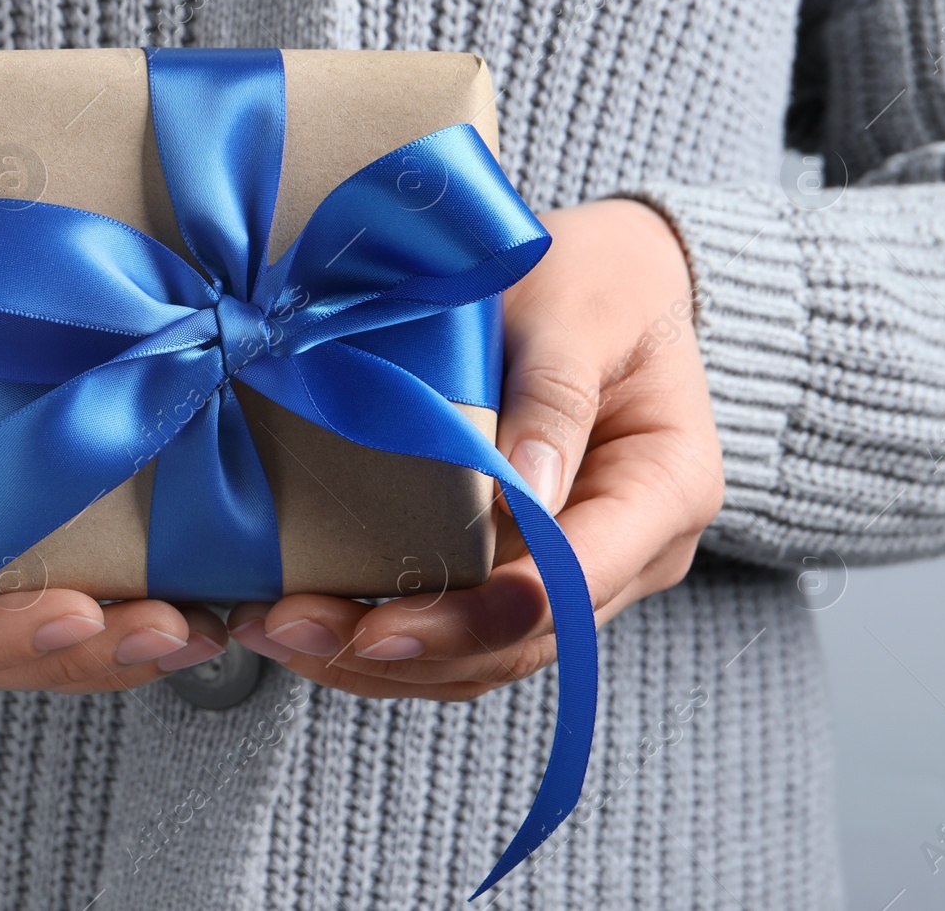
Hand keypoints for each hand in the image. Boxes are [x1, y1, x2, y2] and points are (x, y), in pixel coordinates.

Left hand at [225, 199, 723, 701]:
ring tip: (280, 633)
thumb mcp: (578, 309)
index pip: (573, 585)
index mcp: (664, 489)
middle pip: (519, 640)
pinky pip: (463, 628)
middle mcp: (634, 553)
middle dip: (405, 650)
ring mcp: (584, 572)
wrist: (616, 281)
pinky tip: (312, 621)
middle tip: (293, 629)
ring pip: (484, 656)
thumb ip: (555, 393)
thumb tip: (521, 490)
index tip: (380, 626)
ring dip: (381, 663)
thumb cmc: (600, 282)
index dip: (477, 617)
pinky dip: (388, 637)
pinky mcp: (528, 567)